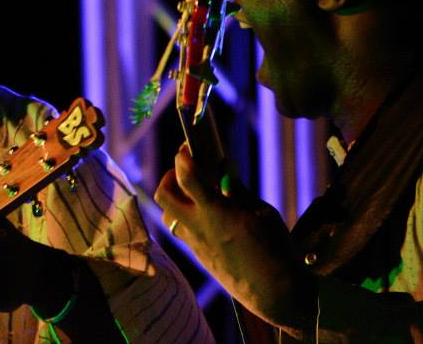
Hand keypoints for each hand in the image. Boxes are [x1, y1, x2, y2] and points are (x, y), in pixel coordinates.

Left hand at [154, 145, 316, 332]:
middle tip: (186, 168)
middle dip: (170, 176)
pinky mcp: (199, 256)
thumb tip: (224, 169)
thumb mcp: (263, 213)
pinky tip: (205, 214)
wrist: (277, 294)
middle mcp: (199, 227)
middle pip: (164, 195)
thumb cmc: (277, 250)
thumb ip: (238, 190)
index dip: (183, 158)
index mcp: (217, 213)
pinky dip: (185, 216)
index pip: (187, 177)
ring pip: (167, 214)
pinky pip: (180, 231)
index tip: (186, 147)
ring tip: (194, 191)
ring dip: (174, 198)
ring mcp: (196, 244)